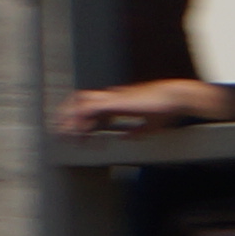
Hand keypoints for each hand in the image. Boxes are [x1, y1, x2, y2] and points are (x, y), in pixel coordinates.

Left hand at [58, 76, 230, 135]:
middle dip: (68, 117)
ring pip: (80, 103)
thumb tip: (126, 137)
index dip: (84, 123)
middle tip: (62, 134)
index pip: (93, 109)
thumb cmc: (166, 109)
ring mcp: (110, 98)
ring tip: (64, 135)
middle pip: (80, 102)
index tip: (80, 137)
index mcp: (118, 103)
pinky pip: (88, 109)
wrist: (173, 97)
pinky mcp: (112, 102)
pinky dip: (81, 121)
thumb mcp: (149, 125)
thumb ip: (136, 132)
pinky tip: (79, 134)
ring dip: (70, 119)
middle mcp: (111, 98)